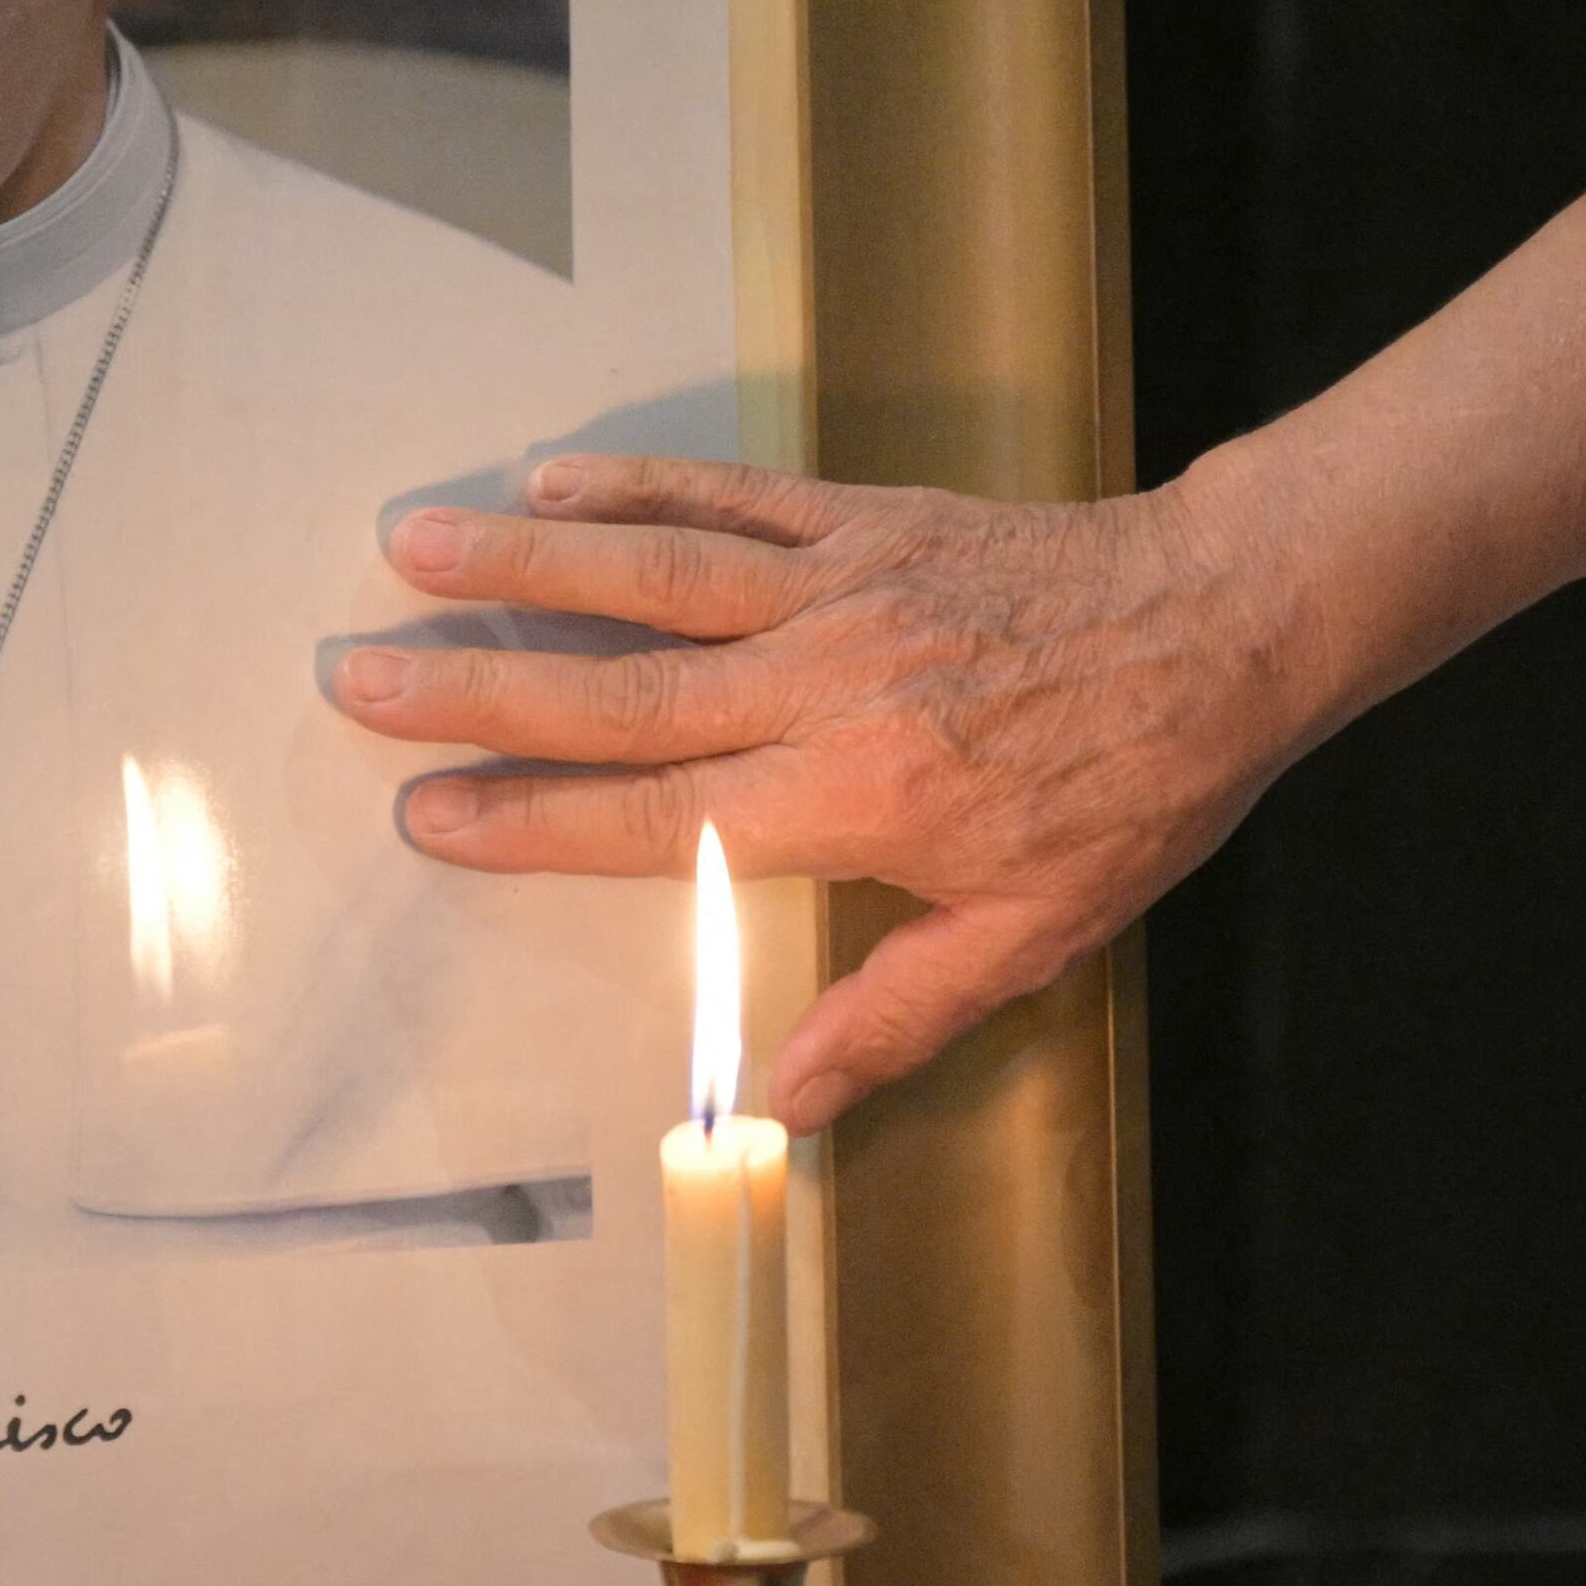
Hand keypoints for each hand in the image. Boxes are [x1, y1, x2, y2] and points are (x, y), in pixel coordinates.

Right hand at [336, 459, 1317, 1127]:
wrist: (1230, 626)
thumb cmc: (1138, 789)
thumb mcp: (1034, 932)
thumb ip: (896, 1011)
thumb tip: (784, 1109)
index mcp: (858, 796)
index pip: (659, 819)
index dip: (534, 822)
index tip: (427, 816)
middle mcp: (831, 681)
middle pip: (621, 689)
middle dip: (477, 687)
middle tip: (354, 677)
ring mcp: (845, 584)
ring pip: (656, 572)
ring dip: (525, 560)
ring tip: (407, 544)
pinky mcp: (870, 516)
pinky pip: (734, 496)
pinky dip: (640, 484)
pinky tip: (552, 476)